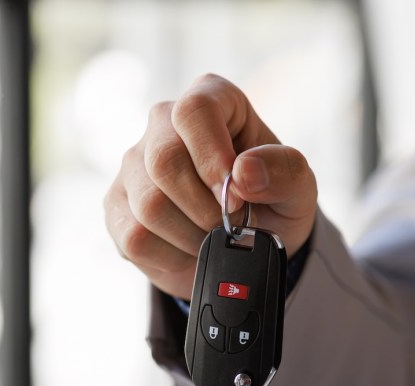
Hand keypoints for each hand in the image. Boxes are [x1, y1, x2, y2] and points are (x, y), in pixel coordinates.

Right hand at [104, 74, 317, 299]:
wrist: (246, 244)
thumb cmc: (271, 201)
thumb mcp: (298, 188)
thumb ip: (285, 171)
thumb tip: (244, 171)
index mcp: (212, 101)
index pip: (195, 110)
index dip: (213, 156)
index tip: (236, 195)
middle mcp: (163, 125)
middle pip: (164, 161)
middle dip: (204, 207)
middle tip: (231, 224)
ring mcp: (133, 166)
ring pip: (149, 205)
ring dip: (193, 235)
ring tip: (214, 237)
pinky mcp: (116, 207)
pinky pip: (135, 237)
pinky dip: (172, 256)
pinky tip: (189, 249)